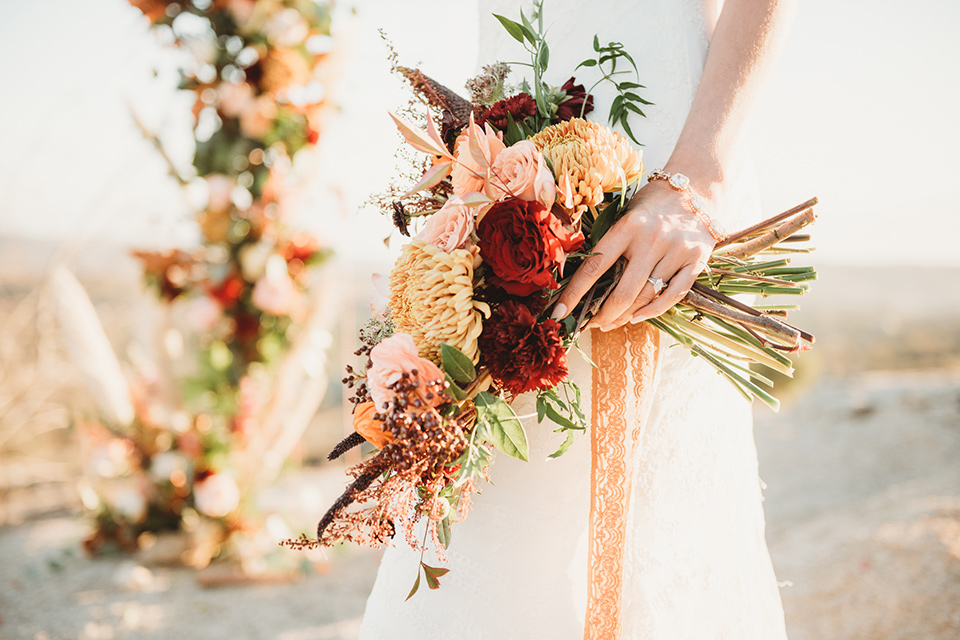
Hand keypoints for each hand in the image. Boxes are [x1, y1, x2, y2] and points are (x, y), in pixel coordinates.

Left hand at [550, 180, 716, 330]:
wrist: (697, 189)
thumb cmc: (651, 205)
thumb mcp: (625, 215)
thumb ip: (608, 244)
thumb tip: (582, 282)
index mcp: (628, 226)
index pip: (595, 267)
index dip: (574, 294)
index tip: (560, 313)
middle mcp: (653, 239)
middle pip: (623, 292)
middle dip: (603, 315)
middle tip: (591, 323)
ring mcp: (676, 251)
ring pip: (646, 297)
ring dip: (625, 316)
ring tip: (611, 322)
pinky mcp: (696, 260)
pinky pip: (673, 296)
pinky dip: (653, 311)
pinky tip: (637, 317)